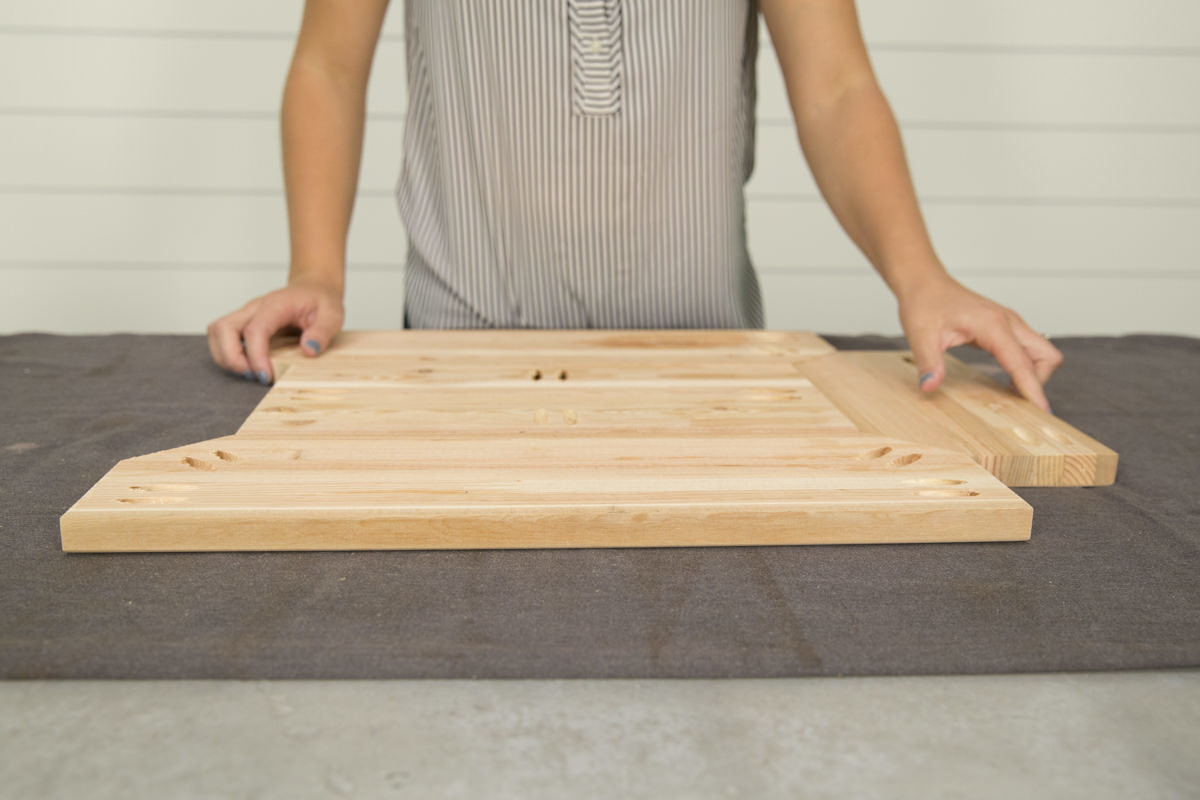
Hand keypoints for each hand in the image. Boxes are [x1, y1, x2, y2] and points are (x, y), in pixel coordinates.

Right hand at [206, 279, 344, 383]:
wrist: (313, 288)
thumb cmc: (321, 301)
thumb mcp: (333, 315)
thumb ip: (322, 332)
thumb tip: (308, 350)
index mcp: (276, 304)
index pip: (255, 329)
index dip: (256, 356)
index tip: (266, 377)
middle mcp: (254, 307)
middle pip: (223, 328)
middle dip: (231, 358)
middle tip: (254, 376)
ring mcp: (245, 314)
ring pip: (217, 332)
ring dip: (226, 357)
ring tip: (249, 373)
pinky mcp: (242, 323)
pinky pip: (222, 337)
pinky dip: (227, 354)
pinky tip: (248, 366)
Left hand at [897, 273, 1062, 411]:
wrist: (924, 282)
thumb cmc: (924, 303)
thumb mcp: (920, 335)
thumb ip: (929, 363)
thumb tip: (930, 387)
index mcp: (993, 325)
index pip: (1022, 363)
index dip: (1033, 389)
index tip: (1042, 413)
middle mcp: (1008, 322)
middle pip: (1047, 356)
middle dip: (1039, 381)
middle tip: (1018, 404)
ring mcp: (1009, 323)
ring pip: (1042, 352)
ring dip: (1033, 374)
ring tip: (1010, 396)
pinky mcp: (1005, 327)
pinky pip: (1027, 350)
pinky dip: (1024, 367)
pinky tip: (1006, 382)